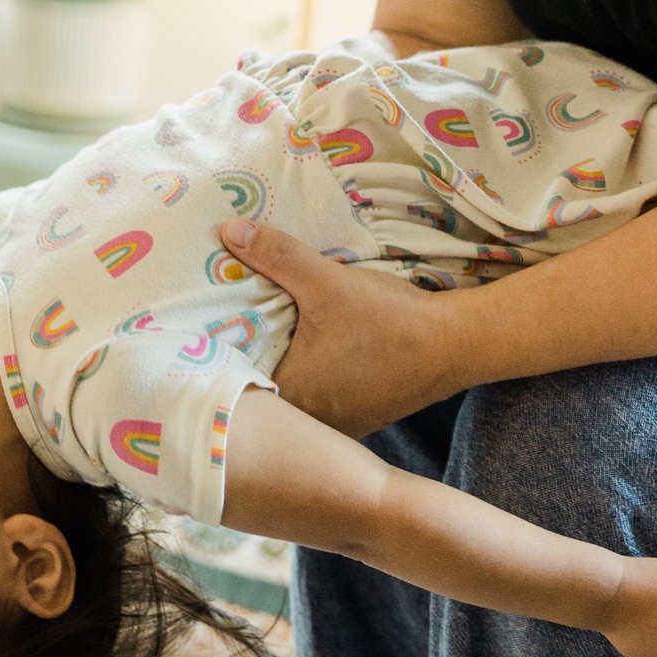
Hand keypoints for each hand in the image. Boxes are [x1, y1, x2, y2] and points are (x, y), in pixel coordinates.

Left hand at [219, 217, 459, 434]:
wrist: (455, 344)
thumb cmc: (388, 320)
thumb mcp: (327, 282)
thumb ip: (277, 256)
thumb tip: (228, 230)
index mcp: (292, 395)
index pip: (234, 383)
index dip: (216, 358)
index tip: (201, 334)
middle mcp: (310, 422)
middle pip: (261, 393)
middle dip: (246, 363)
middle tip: (224, 329)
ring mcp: (338, 425)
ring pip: (292, 400)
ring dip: (280, 373)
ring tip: (258, 339)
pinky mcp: (360, 418)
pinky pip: (320, 403)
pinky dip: (310, 381)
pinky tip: (308, 356)